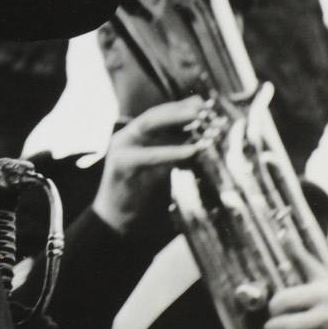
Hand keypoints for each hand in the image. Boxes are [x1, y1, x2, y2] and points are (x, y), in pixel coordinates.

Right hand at [92, 97, 205, 236]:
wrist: (118, 223)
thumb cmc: (144, 198)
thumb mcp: (164, 169)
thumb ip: (176, 153)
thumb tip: (206, 139)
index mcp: (136, 136)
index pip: (161, 114)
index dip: (184, 107)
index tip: (208, 104)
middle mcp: (127, 136)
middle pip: (155, 114)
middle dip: (181, 109)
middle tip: (208, 109)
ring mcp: (121, 147)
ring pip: (149, 124)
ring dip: (177, 121)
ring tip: (203, 122)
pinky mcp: (121, 163)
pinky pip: (151, 155)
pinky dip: (173, 152)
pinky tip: (194, 151)